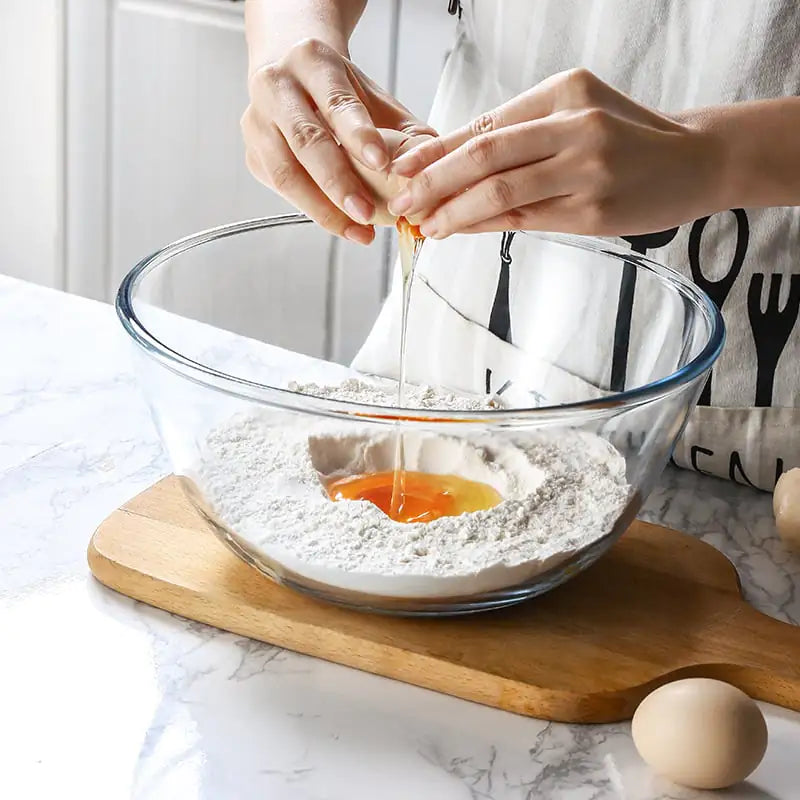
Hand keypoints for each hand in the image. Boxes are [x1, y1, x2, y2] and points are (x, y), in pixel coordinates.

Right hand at [241, 37, 434, 243]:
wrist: (289, 70)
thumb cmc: (336, 89)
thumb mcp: (373, 96)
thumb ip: (404, 132)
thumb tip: (429, 172)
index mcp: (312, 61)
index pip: (337, 103)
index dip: (359, 135)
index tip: (382, 164)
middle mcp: (276, 87)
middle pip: (306, 141)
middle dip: (338, 183)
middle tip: (368, 213)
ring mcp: (257, 122)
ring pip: (285, 172)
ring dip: (322, 208)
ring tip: (357, 229)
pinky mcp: (252, 154)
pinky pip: (281, 189)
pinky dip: (312, 209)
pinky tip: (339, 222)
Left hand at [388, 69, 724, 238]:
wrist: (695, 162)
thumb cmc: (626, 140)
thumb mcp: (575, 116)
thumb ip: (520, 137)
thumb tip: (451, 167)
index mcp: (563, 91)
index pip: (485, 124)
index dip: (436, 149)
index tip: (402, 169)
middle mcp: (574, 124)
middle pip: (485, 155)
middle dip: (433, 182)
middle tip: (402, 203)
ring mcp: (586, 168)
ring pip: (501, 192)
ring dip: (455, 212)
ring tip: (426, 226)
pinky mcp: (594, 211)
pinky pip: (526, 219)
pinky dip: (487, 226)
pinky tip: (461, 231)